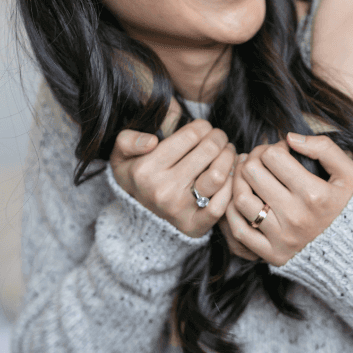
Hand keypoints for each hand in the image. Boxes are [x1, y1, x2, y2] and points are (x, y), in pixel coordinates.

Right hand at [110, 120, 235, 237]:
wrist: (137, 216)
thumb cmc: (136, 176)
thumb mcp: (121, 155)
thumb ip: (128, 139)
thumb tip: (152, 141)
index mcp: (146, 169)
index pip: (191, 134)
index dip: (203, 125)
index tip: (204, 128)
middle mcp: (162, 191)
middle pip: (209, 150)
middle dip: (219, 137)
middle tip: (218, 138)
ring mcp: (179, 210)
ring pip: (218, 175)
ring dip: (229, 157)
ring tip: (226, 152)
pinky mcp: (194, 226)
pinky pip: (221, 204)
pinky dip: (231, 186)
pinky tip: (229, 174)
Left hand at [225, 133, 352, 265]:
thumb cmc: (349, 206)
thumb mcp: (350, 173)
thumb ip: (325, 148)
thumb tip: (290, 137)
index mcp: (314, 195)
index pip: (273, 156)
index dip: (274, 146)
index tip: (282, 151)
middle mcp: (295, 217)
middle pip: (252, 172)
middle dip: (254, 158)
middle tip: (261, 159)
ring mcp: (282, 237)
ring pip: (241, 199)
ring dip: (239, 180)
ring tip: (247, 174)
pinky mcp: (272, 254)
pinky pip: (239, 230)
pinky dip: (233, 210)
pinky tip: (242, 197)